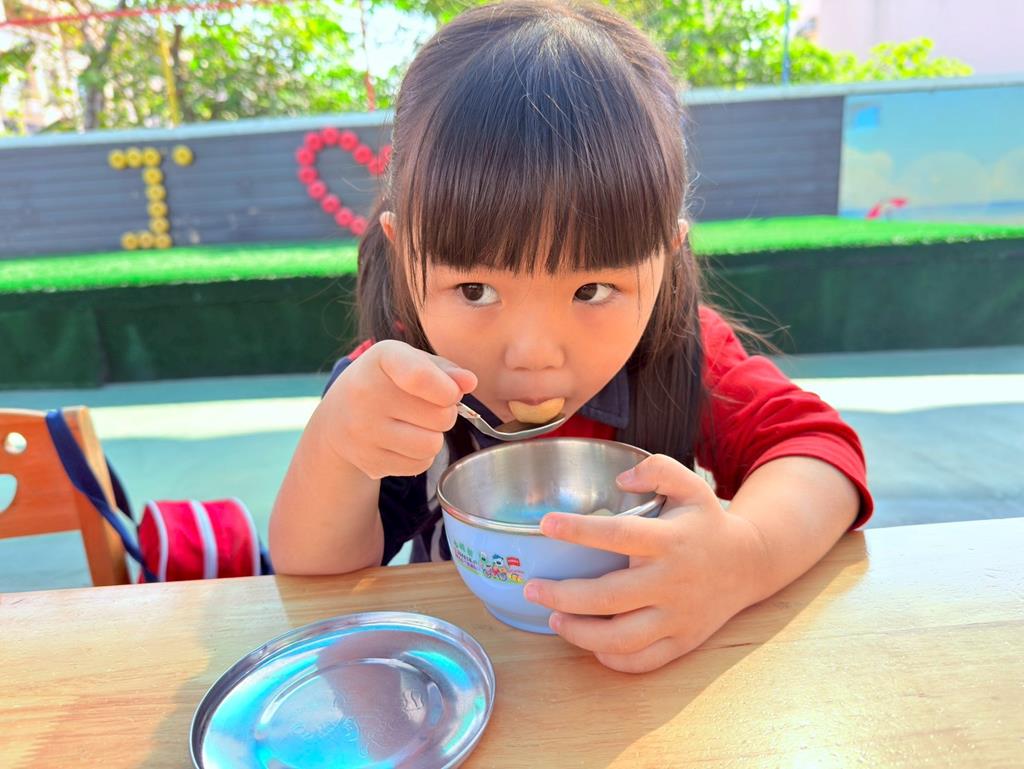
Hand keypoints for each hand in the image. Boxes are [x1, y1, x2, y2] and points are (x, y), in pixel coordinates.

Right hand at [321, 340, 476, 479]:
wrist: (337, 417)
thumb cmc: (386, 382)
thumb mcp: (411, 362)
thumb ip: (445, 370)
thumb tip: (469, 382)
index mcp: (382, 359)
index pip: (419, 377)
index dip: (447, 390)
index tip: (452, 393)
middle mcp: (366, 394)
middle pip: (441, 416)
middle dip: (444, 413)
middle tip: (426, 408)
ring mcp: (364, 431)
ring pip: (432, 445)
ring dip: (433, 437)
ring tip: (414, 425)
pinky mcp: (369, 461)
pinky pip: (420, 465)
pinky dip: (420, 455)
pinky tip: (402, 441)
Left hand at [523, 454, 766, 672]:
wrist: (749, 564)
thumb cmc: (706, 523)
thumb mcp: (690, 485)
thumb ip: (657, 470)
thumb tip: (621, 479)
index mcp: (670, 540)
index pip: (620, 536)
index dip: (580, 531)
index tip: (546, 525)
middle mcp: (672, 581)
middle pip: (611, 597)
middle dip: (564, 595)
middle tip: (532, 587)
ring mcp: (678, 616)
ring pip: (623, 638)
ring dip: (581, 633)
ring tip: (554, 618)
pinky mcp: (682, 641)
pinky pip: (643, 660)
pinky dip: (612, 659)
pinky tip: (590, 644)